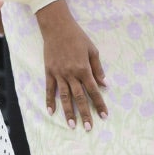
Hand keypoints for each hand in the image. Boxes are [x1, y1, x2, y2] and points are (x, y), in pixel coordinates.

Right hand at [38, 1, 106, 129]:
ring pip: (64, 97)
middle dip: (85, 113)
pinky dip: (50, 101)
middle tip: (89, 127)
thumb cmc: (77, 37)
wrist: (57, 27)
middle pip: (80, 97)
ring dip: (68, 112)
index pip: (94, 90)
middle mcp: (71, 74)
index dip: (99, 104)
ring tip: (72, 125)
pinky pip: (49, 89)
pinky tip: (51, 112)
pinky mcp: (49, 72)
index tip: (103, 116)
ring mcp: (59, 74)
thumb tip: (104, 84)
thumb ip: (98, 68)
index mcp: (84, 69)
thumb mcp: (92, 50)